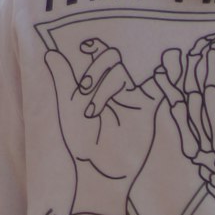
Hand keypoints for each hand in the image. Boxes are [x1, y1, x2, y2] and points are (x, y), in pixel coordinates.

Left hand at [45, 41, 159, 214]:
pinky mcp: (148, 109)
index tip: (85, 48)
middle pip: (112, 58)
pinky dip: (165, 76)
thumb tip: (50, 52)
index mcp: (97, 83)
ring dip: (105, 87)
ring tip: (92, 111)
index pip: (100, 54)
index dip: (95, 46)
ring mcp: (133, 97)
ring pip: (124, 73)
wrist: (98, 168)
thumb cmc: (81, 140)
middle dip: (96, 70)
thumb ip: (63, 78)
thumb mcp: (68, 106)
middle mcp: (116, 86)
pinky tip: (160, 71)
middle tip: (84, 91)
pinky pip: (160, 88)